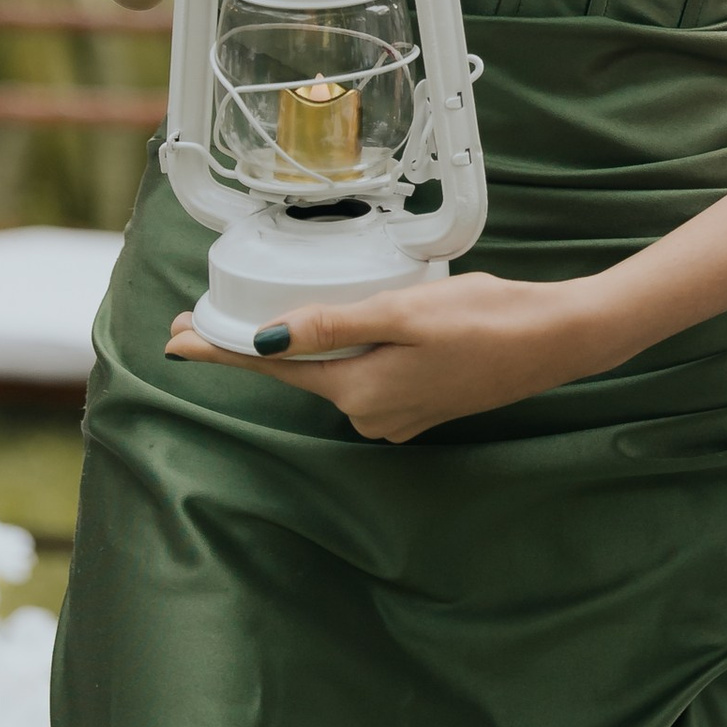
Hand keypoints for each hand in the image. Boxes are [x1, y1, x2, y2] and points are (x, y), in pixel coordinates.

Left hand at [165, 270, 615, 442]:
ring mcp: (396, 414)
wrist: (553, 339)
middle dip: (248, 345)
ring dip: (299, 345)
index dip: (220, 352)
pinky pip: (361, 374)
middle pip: (296, 372)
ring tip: (263, 311)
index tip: (174, 343)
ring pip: (330, 372)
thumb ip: (333, 325)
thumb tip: (267, 337)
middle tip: (196, 322)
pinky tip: (339, 325)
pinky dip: (341, 350)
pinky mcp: (417, 401)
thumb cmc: (485, 319)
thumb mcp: (401, 312)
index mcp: (360, 394)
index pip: (272, 368)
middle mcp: (370, 415)